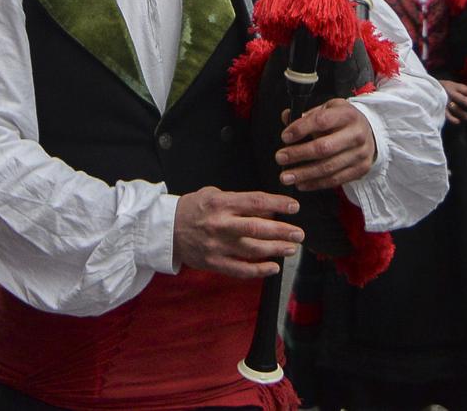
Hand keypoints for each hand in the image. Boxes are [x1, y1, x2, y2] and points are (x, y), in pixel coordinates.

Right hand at [171, 187, 302, 278]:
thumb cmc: (194, 208)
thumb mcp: (214, 195)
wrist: (167, 229)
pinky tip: (273, 267)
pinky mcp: (214, 263)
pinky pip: (240, 270)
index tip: (294, 207)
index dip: (277, 204)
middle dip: (282, 231)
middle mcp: (220, 225)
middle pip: (257, 228)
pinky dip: (259, 270)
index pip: (255, 202)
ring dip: (275, 250)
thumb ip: (240, 202)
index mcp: (221, 204)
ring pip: (252, 250)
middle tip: (299, 233)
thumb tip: (268, 211)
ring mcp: (217, 246)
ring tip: (292, 248)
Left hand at [275, 99, 377, 191]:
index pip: (321, 121)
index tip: (285, 137)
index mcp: (347, 114)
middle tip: (280, 158)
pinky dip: (316, 184)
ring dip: (304, 173)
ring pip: (328, 167)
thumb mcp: (329, 109)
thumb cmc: (343, 121)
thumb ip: (308, 114)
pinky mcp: (361, 169)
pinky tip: (301, 183)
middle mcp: (356, 134)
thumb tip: (287, 117)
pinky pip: (335, 180)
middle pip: (324, 147)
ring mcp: (360, 154)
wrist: (370, 132)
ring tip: (286, 176)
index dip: (301, 129)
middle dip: (299, 154)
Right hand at [439, 80, 466, 124]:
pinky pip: (446, 114)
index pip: (465, 89)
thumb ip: (460, 89)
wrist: (424, 88)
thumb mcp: (450, 84)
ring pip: (455, 108)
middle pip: (461, 99)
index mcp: (452, 86)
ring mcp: (444, 100)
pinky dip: (452, 118)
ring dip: (462, 113)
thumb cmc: (441, 87)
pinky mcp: (439, 107)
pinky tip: (457, 122)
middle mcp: (448, 92)